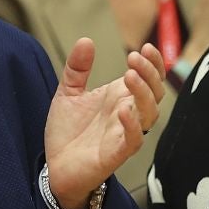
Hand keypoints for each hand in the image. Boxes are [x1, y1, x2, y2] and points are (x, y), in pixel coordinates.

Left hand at [43, 38, 166, 208]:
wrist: (54, 167)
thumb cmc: (67, 132)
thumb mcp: (67, 94)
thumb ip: (77, 69)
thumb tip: (86, 40)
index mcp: (120, 98)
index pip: (149, 79)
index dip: (153, 63)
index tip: (145, 47)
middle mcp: (127, 114)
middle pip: (154, 93)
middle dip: (149, 73)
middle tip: (134, 58)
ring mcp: (123, 134)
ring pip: (149, 114)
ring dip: (143, 93)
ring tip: (130, 75)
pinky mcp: (115, 154)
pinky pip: (133, 140)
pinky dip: (132, 125)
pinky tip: (123, 109)